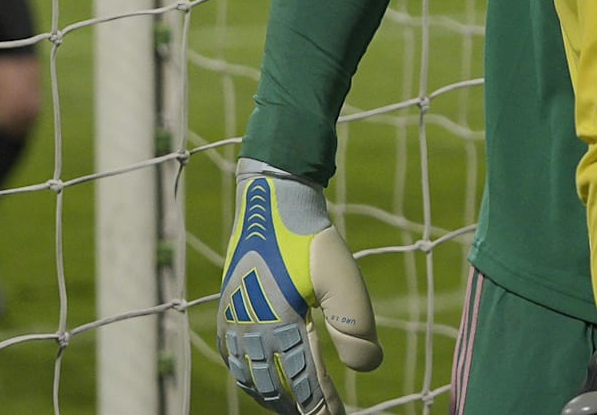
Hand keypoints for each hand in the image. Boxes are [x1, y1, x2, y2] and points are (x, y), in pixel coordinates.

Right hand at [219, 160, 382, 414]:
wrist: (274, 203)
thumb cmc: (313, 240)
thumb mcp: (344, 278)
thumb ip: (356, 325)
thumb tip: (368, 368)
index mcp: (280, 323)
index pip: (304, 380)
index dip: (321, 405)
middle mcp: (251, 327)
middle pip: (275, 385)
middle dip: (298, 406)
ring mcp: (235, 319)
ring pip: (250, 377)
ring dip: (272, 396)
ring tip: (294, 406)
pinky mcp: (228, 309)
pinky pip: (233, 358)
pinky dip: (248, 378)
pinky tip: (262, 380)